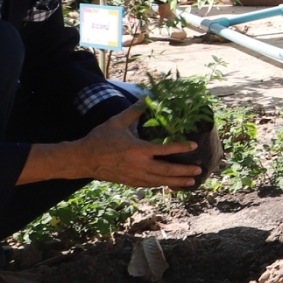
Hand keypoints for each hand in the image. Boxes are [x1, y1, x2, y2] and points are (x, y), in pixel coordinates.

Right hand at [74, 105, 200, 188]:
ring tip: (192, 181)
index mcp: (137, 150)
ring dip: (177, 181)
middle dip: (184, 171)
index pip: (164, 149)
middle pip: (166, 170)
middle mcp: (138, 165)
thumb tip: (146, 98)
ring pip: (160, 181)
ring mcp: (134, 176)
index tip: (194, 145)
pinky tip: (171, 184)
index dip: (181, 147)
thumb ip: (133, 111)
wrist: (83, 160)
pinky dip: (162, 184)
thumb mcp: (116, 122)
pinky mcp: (130, 182)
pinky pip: (150, 185)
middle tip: (199, 169)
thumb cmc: (100, 139)